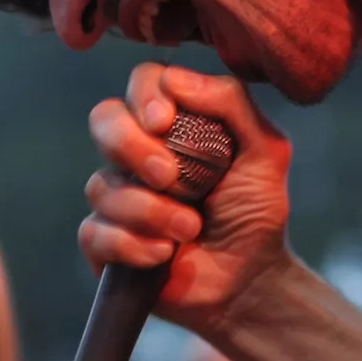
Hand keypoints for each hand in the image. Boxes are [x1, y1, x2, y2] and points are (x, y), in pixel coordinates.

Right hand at [77, 63, 295, 331]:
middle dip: (132, 146)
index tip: (165, 122)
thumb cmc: (255, 212)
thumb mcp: (265, 151)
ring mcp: (115, 196)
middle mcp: (136, 152)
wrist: (250, 280)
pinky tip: (163, 255)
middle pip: (103, 119)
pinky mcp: (103, 241)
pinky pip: (96, 232)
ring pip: (101, 185)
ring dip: (150, 211)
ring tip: (190, 229)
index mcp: (172, 123)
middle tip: (170, 177)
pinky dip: (133, 245)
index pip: (142, 82)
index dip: (145, 95)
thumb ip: (231, 102)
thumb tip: (176, 80)